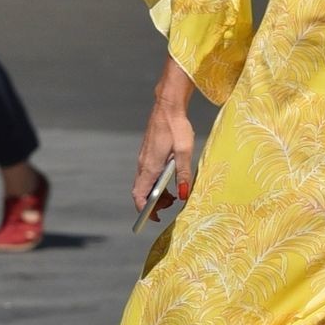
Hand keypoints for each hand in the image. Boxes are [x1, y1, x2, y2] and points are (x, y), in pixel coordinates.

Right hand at [133, 93, 194, 217]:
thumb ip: (184, 174)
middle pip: (141, 192)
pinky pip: (148, 174)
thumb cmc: (177, 126)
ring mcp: (144, 158)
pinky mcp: (148, 153)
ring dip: (156, 193)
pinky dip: (156, 182)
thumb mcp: (185, 151)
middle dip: (153, 203)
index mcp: (150, 166)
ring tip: (173, 195)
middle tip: (170, 206)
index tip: (154, 218)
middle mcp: (143, 164)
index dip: (145, 210)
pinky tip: (170, 179)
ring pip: (145, 183)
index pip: (139, 195)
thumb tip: (183, 195)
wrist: (168, 106)